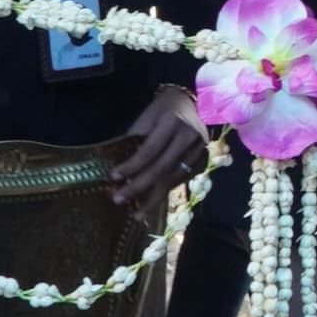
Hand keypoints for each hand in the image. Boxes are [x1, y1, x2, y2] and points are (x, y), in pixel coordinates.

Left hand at [106, 84, 208, 204]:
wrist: (190, 104)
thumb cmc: (162, 110)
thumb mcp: (146, 119)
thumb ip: (135, 141)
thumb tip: (119, 171)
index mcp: (173, 122)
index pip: (149, 150)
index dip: (131, 166)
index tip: (113, 178)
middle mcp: (189, 137)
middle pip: (161, 168)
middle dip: (139, 186)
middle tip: (119, 199)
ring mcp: (199, 150)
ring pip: (173, 178)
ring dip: (153, 198)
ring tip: (137, 212)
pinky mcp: (203, 160)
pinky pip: (180, 180)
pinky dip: (165, 192)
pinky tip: (152, 202)